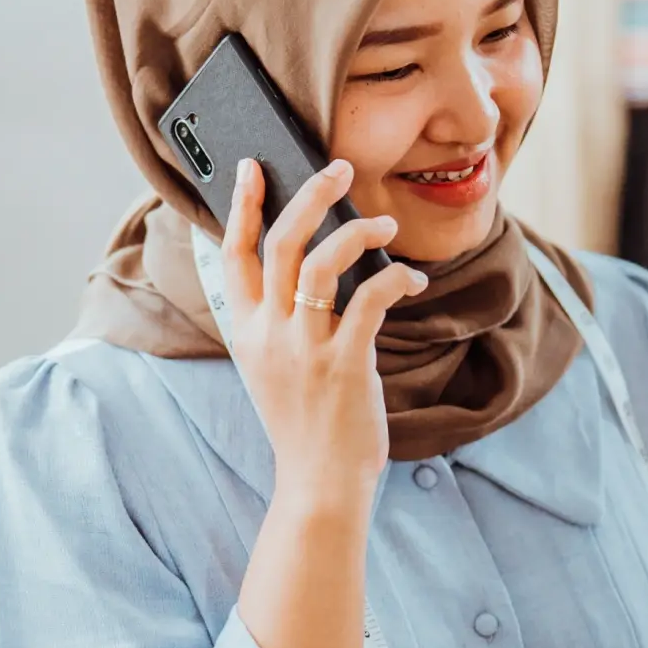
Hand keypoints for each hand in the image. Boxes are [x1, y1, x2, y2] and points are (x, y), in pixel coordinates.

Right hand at [218, 159, 429, 512]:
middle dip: (310, 196)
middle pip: (279, 243)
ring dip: (356, 232)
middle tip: (338, 169)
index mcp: (245, 331)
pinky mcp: (344, 364)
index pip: (233, 255)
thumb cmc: (304, 421)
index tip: (254, 167)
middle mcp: (269, 334)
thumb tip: (308, 265)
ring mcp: (304, 349)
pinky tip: (413, 278)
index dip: (242, 205)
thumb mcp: (270, 366)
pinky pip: (369, 299)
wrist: (318, 481)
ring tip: (386, 225)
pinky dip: (395, 279)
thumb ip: (277, 320)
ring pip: (319, 263)